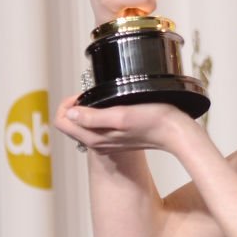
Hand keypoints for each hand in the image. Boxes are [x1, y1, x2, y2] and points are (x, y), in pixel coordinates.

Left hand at [54, 95, 199, 153]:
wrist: (174, 132)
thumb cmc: (152, 121)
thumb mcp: (121, 115)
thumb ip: (92, 117)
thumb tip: (70, 114)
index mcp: (95, 138)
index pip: (62, 122)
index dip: (66, 104)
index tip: (82, 94)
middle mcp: (97, 143)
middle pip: (69, 125)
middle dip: (74, 106)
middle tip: (91, 93)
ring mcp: (106, 142)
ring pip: (81, 126)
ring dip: (85, 110)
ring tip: (102, 98)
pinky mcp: (115, 139)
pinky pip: (95, 127)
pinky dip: (96, 115)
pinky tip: (111, 106)